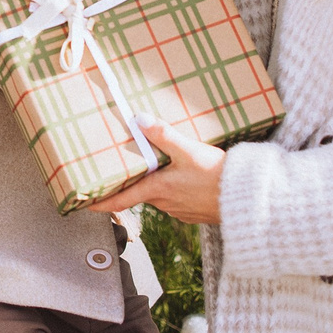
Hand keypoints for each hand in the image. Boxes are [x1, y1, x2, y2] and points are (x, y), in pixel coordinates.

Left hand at [89, 121, 226, 225]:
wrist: (249, 201)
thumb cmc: (218, 177)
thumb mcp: (189, 150)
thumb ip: (164, 134)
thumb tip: (138, 119)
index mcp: (159, 189)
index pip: (121, 200)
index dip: (100, 203)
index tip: (83, 204)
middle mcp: (166, 204)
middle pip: (140, 194)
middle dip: (128, 185)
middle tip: (117, 174)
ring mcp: (181, 210)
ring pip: (159, 196)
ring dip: (153, 185)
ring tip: (153, 169)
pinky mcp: (195, 212)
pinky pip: (176, 200)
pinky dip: (172, 189)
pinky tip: (182, 178)